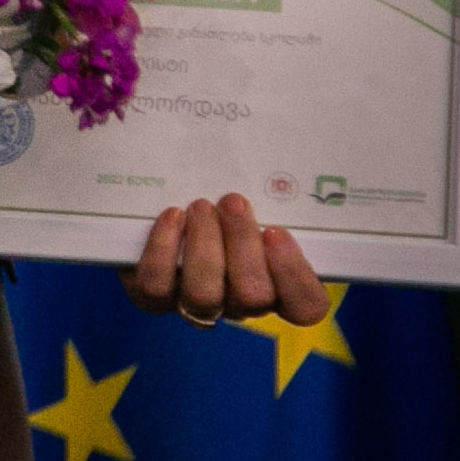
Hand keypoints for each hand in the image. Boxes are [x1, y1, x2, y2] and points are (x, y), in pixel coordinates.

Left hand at [124, 192, 328, 327]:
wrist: (162, 209)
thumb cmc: (226, 203)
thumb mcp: (258, 197)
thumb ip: (274, 195)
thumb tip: (292, 153)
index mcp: (278, 285)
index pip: (306, 307)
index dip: (295, 275)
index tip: (277, 232)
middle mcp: (240, 302)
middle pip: (254, 297)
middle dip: (243, 244)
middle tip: (233, 202)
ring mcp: (196, 304)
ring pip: (204, 294)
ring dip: (204, 245)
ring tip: (200, 206)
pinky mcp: (153, 297)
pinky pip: (156, 286)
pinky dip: (163, 248)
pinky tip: (172, 216)